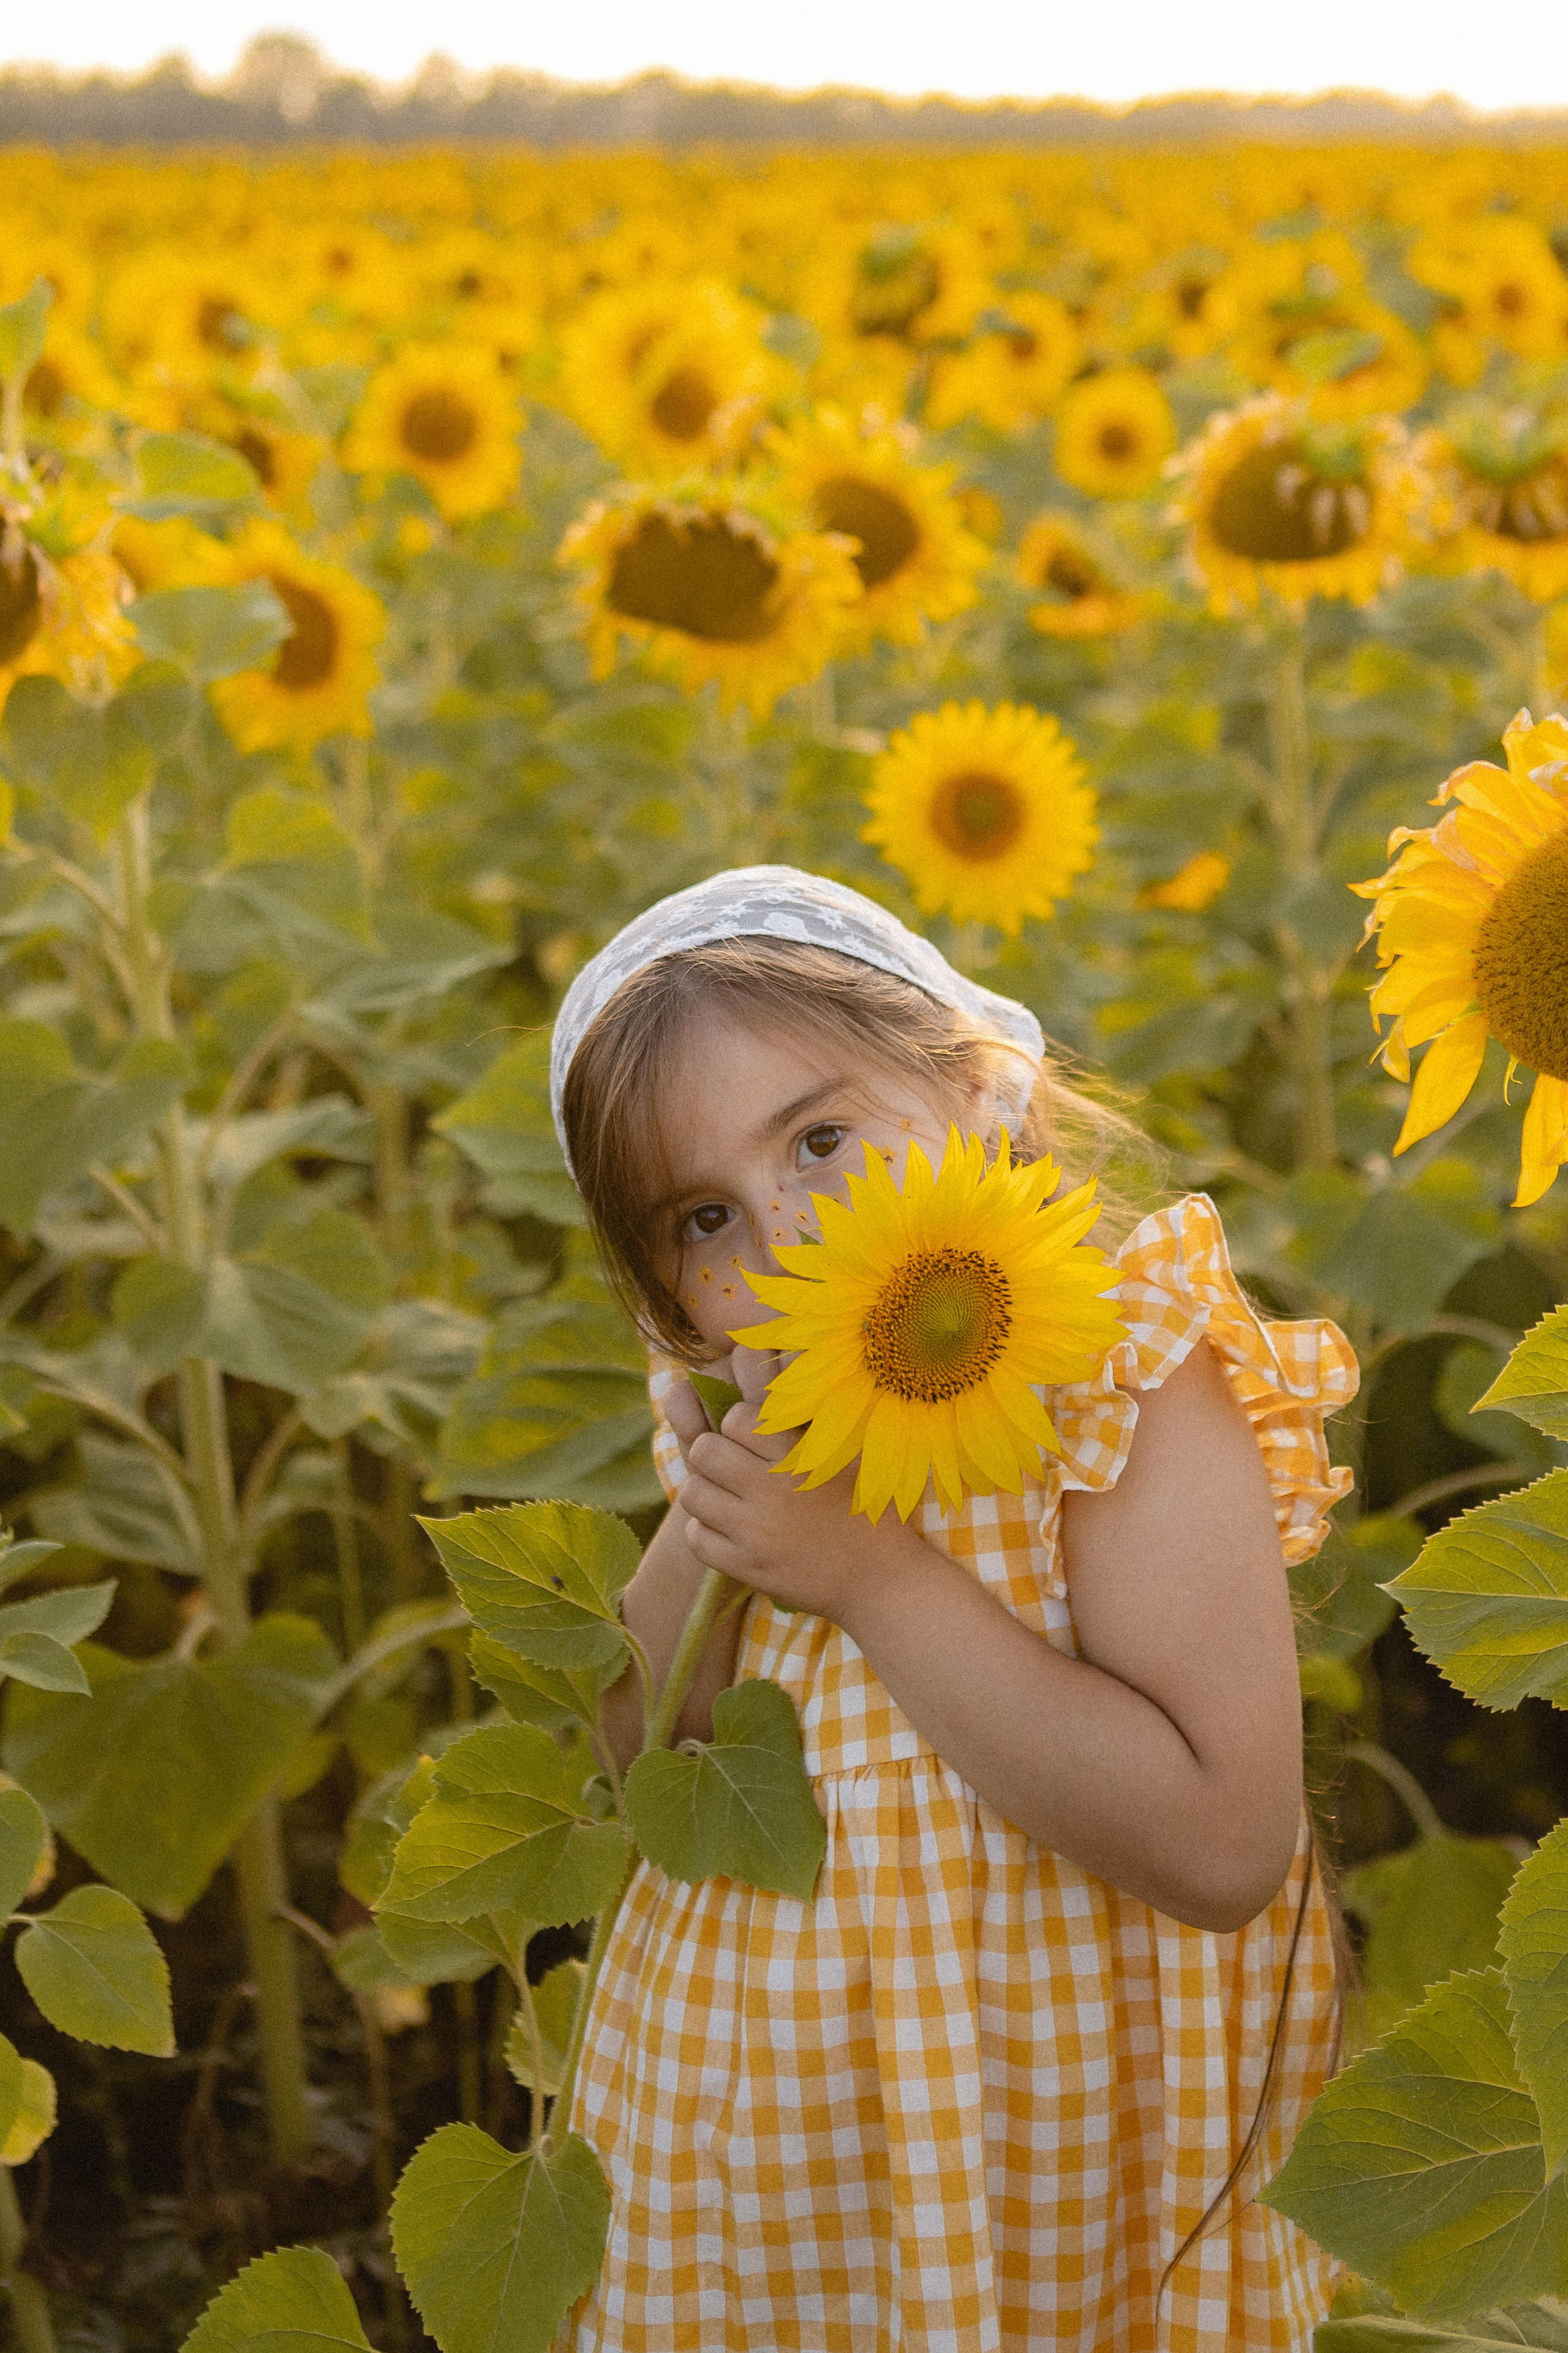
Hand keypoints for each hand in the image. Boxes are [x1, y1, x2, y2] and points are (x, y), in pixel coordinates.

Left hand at [676, 1342, 924, 1619]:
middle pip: (705, 1450)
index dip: (738, 1424)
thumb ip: (814, 1423)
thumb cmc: (870, 1512)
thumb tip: (781, 1376)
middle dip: (713, 1454)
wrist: (882, 1582)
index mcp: (799, 1458)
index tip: (752, 1439)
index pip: (737, 1418)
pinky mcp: (746, 1569)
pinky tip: (729, 1532)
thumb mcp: (848, 1458)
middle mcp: (772, 1492)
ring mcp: (756, 1533)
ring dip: (706, 1492)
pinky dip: (706, 1532)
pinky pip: (696, 1538)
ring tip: (727, 1499)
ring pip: (693, 1493)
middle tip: (731, 1468)